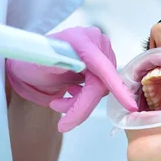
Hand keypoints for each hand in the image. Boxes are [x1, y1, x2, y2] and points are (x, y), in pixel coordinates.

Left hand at [6, 26, 136, 131]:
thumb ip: (55, 63)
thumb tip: (75, 66)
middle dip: (82, 105)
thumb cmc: (31, 62)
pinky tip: (71, 93)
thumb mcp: (36, 64)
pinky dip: (85, 98)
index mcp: (81, 39)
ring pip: (102, 89)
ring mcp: (101, 52)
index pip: (102, 67)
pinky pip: (101, 87)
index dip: (116, 87)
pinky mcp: (103, 62)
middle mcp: (96, 42)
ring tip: (60, 102)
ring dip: (82, 103)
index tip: (129, 105)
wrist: (32, 63)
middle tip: (63, 121)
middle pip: (102, 83)